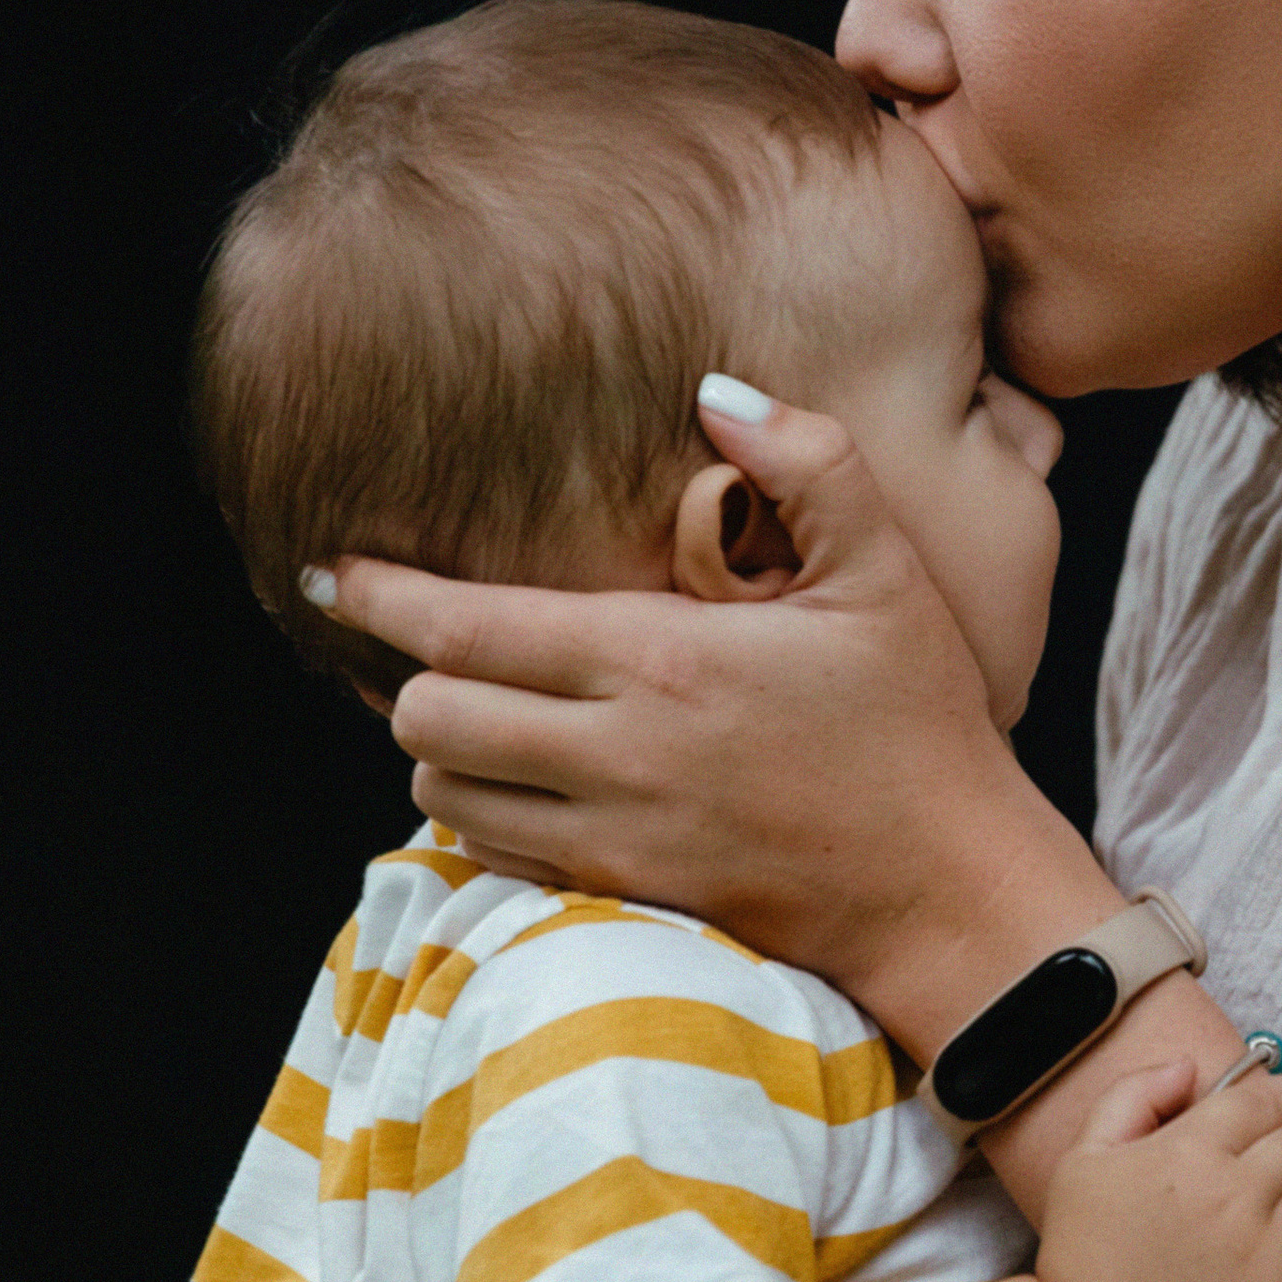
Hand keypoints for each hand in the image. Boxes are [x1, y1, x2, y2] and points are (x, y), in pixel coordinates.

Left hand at [319, 387, 1105, 1024]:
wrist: (949, 890)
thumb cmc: (920, 724)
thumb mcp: (887, 572)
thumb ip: (808, 462)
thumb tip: (717, 390)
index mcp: (659, 658)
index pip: (467, 625)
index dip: (378, 595)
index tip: (333, 570)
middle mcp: (617, 750)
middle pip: (427, 717)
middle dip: (409, 676)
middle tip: (426, 644)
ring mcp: (615, 833)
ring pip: (445, 796)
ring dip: (443, 754)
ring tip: (477, 713)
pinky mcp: (628, 892)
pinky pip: (497, 858)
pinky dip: (483, 818)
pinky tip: (520, 784)